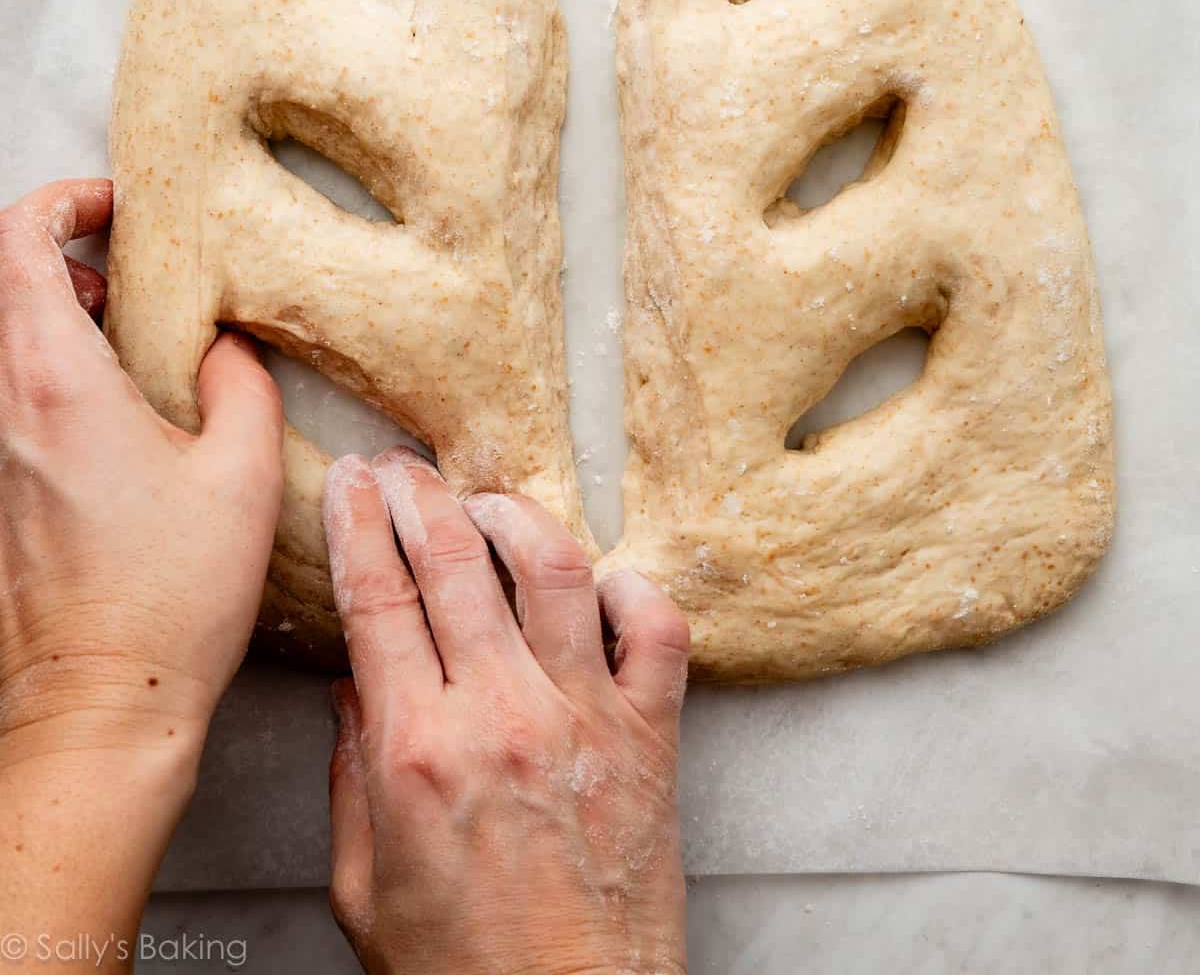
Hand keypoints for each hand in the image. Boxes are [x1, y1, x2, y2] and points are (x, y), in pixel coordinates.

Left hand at [0, 178, 283, 762]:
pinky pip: (6, 399)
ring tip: (118, 332)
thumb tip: (225, 347)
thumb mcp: (240, 473)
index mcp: (56, 383)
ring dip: (48, 312)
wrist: (99, 704)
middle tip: (121, 264)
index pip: (17, 247)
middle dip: (55, 252)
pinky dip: (44, 369)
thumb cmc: (167, 597)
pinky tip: (109, 408)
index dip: (59, 203)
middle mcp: (4, 410)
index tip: (112, 204)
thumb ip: (239, 383)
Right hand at [324, 449, 689, 974]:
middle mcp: (503, 715)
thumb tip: (356, 688)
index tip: (349, 483)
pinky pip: (657, 626)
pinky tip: (597, 580)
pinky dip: (630, 587)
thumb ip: (352, 777)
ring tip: (485, 501)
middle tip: (400, 467)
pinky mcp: (651, 735)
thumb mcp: (365, 887)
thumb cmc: (466, 974)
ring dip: (512, 514)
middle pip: (453, 559)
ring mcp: (586, 716)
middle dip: (416, 493)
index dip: (356, 522)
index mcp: (419, 751)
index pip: (377, 596)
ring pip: (554, 566)